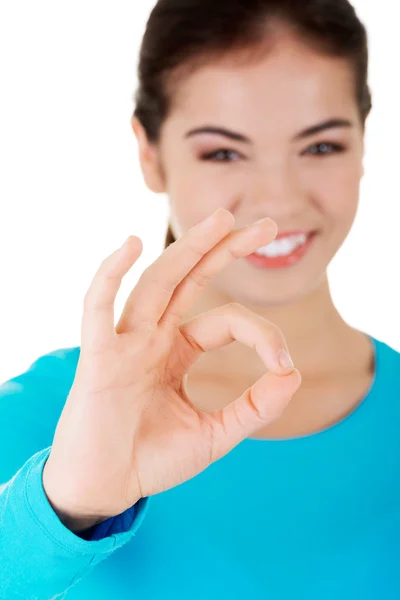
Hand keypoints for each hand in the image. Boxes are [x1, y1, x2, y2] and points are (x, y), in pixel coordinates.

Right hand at [42, 209, 300, 521]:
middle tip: (267, 224)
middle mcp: (152, 338)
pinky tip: (129, 245)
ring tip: (222, 218)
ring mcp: (125, 344)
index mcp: (177, 351)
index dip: (263, 334)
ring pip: (156, 284)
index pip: (226, 320)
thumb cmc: (152, 460)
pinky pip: (98, 309)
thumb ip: (254, 407)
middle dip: (225, 249)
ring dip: (187, 249)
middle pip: (189, 280)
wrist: (106, 489)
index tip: (286, 365)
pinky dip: (109, 276)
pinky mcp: (98, 358)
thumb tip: (293, 373)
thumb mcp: (215, 435)